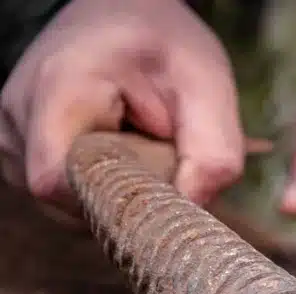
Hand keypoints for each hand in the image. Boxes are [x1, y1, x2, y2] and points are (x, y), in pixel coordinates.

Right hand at [0, 0, 243, 217]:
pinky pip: (64, 192)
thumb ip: (212, 151)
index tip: (158, 183)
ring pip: (66, 201)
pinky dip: (100, 183)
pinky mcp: (20, 149)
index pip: (56, 181)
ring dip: (113, 188)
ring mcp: (12, 133)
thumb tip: (193, 209)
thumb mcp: (207, 86)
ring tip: (139, 142)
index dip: (111, 201)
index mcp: (58, 88)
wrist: (125, 12)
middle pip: (66, 198)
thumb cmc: (166, 45)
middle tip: (159, 152)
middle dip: (123, 193)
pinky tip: (120, 149)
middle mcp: (19, 114)